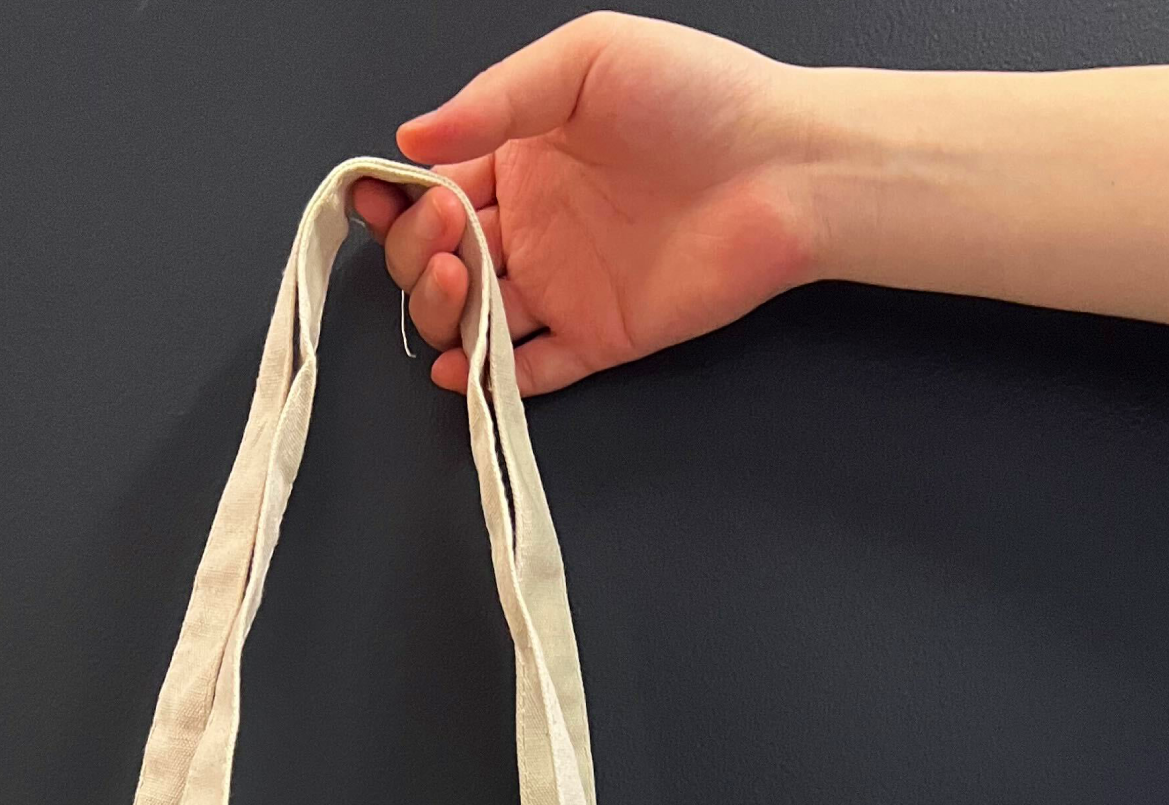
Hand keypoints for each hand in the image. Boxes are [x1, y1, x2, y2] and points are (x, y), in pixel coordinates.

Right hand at [351, 12, 819, 395]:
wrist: (785, 167)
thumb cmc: (698, 94)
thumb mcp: (584, 60)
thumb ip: (495, 99)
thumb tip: (412, 139)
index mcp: (520, 155)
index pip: (432, 189)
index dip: (397, 202)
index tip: (383, 200)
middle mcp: (532, 224)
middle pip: (441, 260)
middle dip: (420, 256)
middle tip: (450, 239)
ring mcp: (562, 286)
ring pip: (473, 320)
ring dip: (445, 314)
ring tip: (463, 287)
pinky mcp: (596, 337)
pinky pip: (529, 372)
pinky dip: (489, 379)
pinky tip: (464, 368)